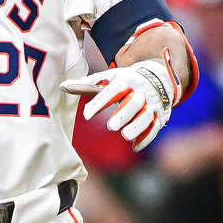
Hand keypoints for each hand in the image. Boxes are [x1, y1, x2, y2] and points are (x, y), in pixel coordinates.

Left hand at [60, 49, 181, 151]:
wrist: (158, 76)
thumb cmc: (126, 80)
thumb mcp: (109, 77)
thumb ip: (86, 84)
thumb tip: (62, 86)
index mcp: (126, 79)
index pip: (113, 90)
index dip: (100, 102)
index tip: (87, 114)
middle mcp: (141, 91)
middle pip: (133, 103)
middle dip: (124, 114)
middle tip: (110, 126)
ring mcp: (152, 103)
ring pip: (146, 116)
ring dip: (137, 127)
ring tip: (125, 136)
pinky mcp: (160, 115)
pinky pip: (155, 128)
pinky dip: (146, 138)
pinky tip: (135, 147)